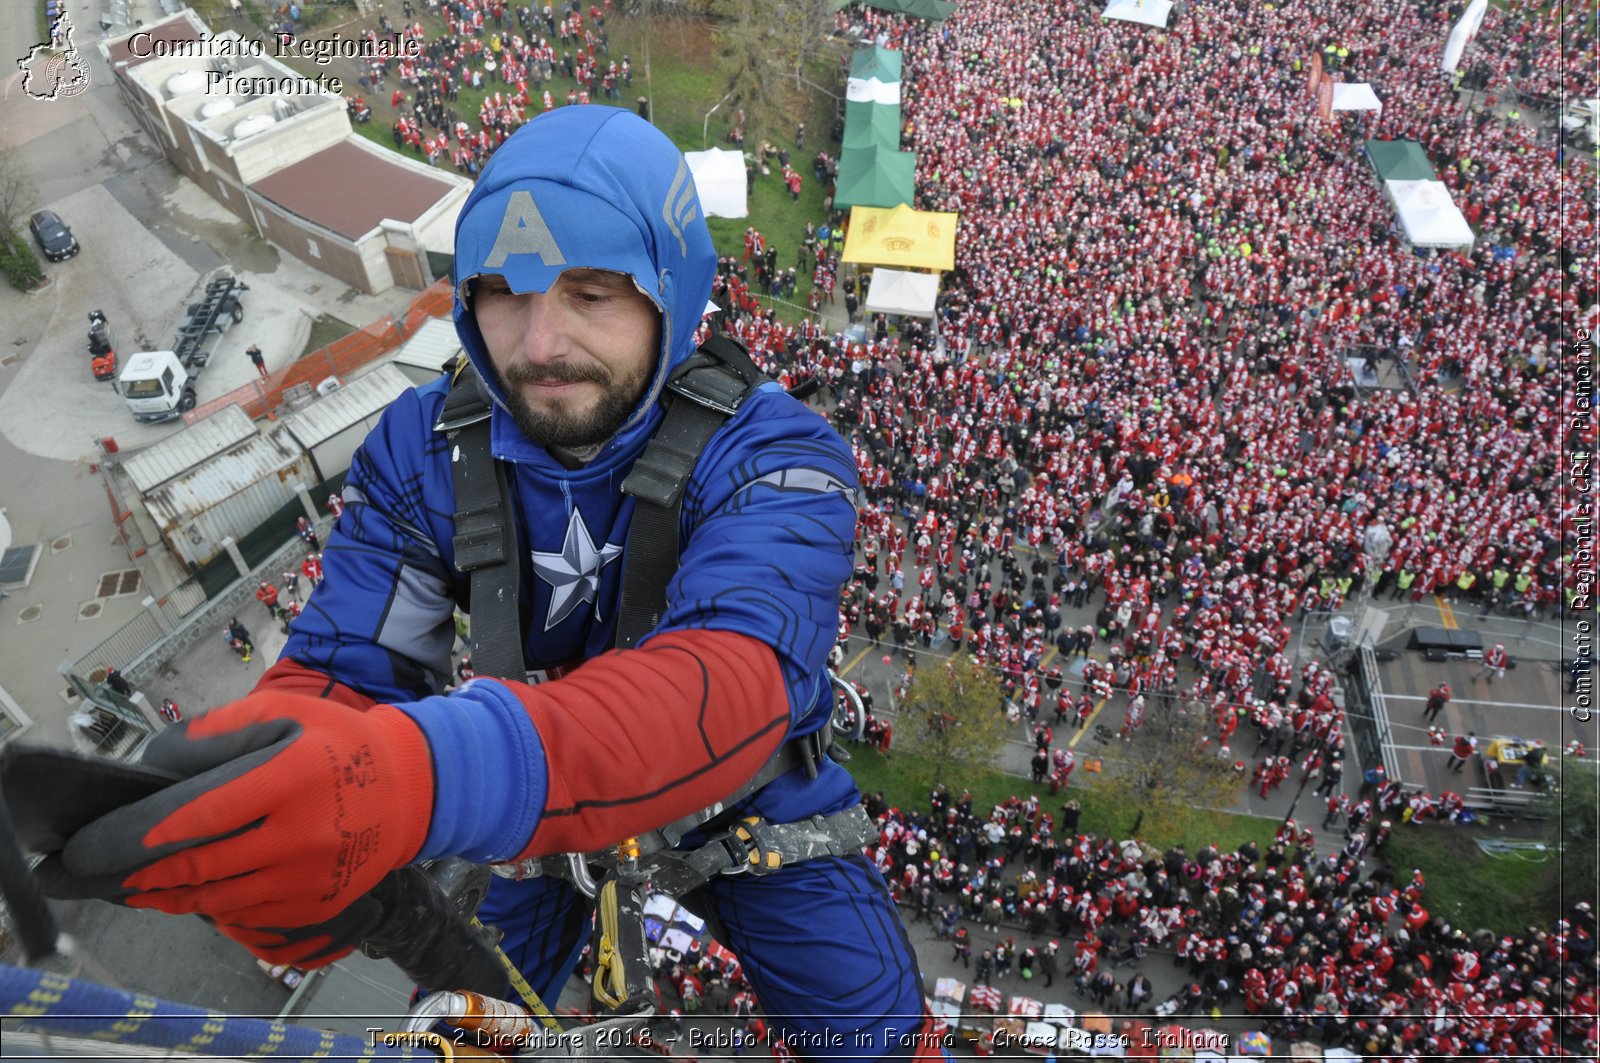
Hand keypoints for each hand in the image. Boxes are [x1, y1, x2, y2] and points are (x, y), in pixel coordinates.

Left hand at [35, 693, 433, 936]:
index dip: (143, 835)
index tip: (96, 843)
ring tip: (134, 890)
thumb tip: (155, 766)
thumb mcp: (283, 712)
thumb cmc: (336, 743)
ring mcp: (313, 877)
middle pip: (203, 866)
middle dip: (143, 875)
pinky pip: (251, 915)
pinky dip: (214, 908)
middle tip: (100, 873)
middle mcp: (304, 834)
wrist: (410, 788)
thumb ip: (217, 734)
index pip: (201, 814)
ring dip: (169, 897)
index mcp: (292, 777)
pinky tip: (191, 897)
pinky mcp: (319, 905)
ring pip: (221, 898)